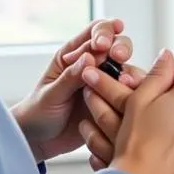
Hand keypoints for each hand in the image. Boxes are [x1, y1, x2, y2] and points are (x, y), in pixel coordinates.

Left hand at [11, 18, 133, 162]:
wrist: (40, 141)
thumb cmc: (38, 112)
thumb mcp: (50, 94)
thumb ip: (70, 76)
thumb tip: (90, 56)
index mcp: (73, 55)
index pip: (95, 32)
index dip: (103, 32)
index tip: (102, 44)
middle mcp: (93, 66)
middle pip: (117, 45)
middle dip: (121, 47)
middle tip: (118, 56)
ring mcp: (105, 84)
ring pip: (128, 70)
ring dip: (131, 73)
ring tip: (127, 81)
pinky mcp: (113, 103)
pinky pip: (130, 94)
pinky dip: (135, 94)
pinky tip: (132, 98)